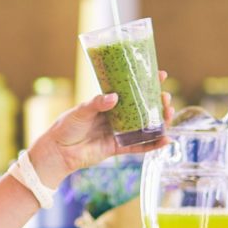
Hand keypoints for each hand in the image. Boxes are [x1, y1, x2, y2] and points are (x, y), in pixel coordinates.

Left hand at [28, 71, 173, 186]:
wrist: (58, 151)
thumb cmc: (66, 127)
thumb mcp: (80, 111)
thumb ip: (97, 104)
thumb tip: (114, 97)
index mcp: (107, 103)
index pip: (130, 90)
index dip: (145, 83)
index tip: (160, 75)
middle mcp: (115, 116)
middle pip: (142, 108)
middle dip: (157, 102)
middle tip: (166, 97)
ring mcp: (118, 132)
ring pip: (144, 126)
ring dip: (159, 121)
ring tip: (170, 114)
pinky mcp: (118, 148)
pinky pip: (139, 146)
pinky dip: (153, 144)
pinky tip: (166, 140)